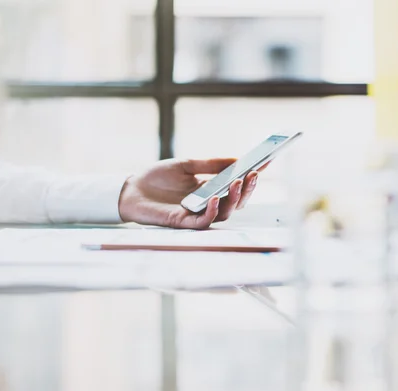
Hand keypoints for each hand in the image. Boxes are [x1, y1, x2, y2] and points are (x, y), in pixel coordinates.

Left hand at [118, 158, 260, 228]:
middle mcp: (208, 204)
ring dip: (234, 198)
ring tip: (237, 182)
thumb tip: (236, 159)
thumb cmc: (157, 177)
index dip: (252, 175)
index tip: (266, 162)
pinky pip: (204, 222)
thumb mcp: (186, 164)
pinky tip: (215, 198)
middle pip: (236, 202)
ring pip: (225, 213)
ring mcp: (197, 214)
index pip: (237, 185)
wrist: (131, 188)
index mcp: (211, 189)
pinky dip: (212, 211)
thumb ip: (210, 164)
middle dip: (247, 189)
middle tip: (254, 174)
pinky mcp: (184, 223)